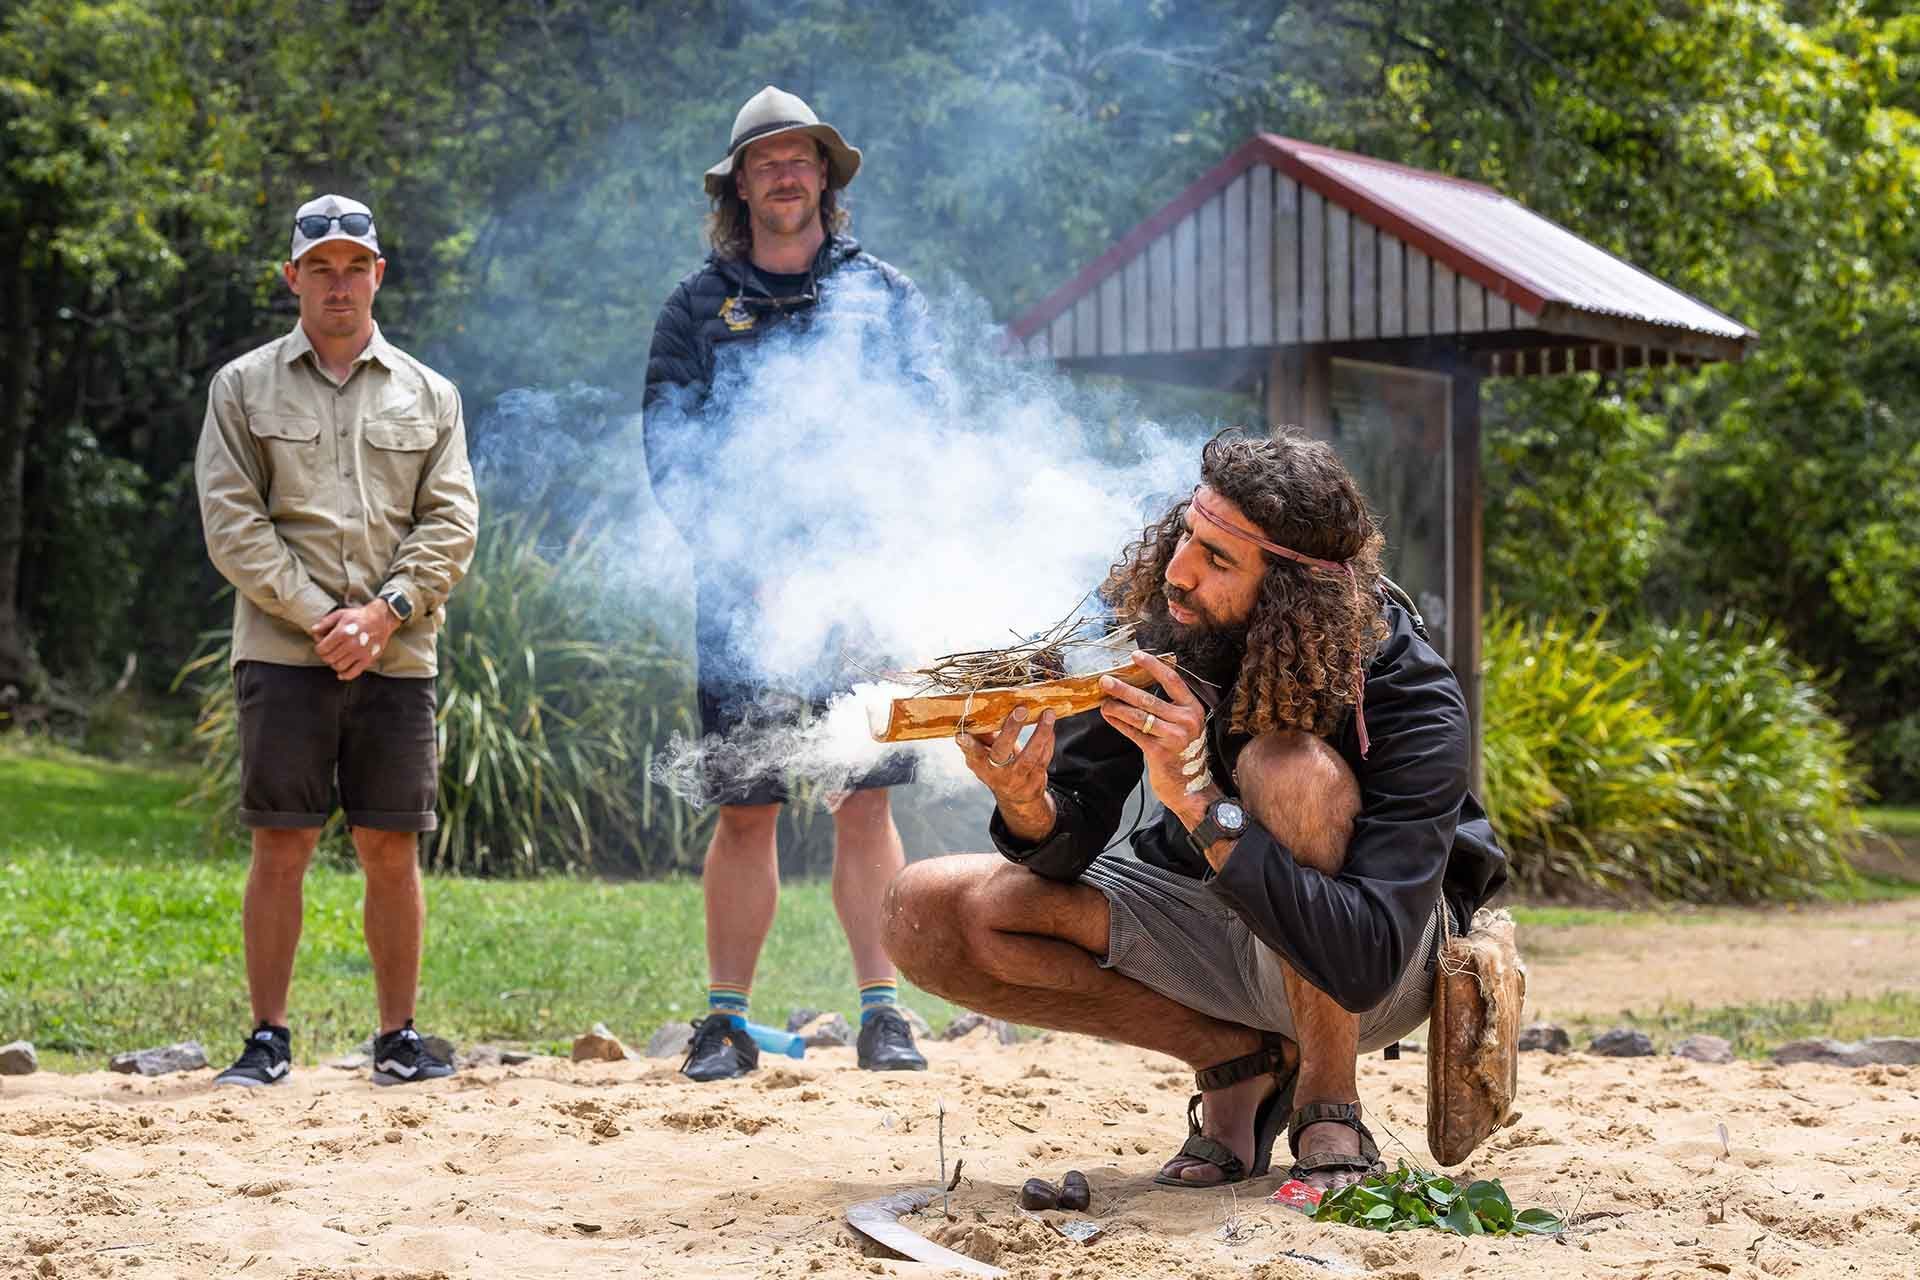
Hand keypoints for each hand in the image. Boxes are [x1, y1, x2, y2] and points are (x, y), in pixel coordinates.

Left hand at [311, 601, 397, 680]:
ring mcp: (360, 653)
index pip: (322, 649)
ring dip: (334, 664)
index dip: (318, 649)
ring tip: (336, 658)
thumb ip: (325, 622)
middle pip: (329, 659)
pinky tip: (341, 673)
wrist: (381, 619)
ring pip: (339, 667)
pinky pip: (353, 673)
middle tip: (328, 652)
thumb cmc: (359, 616)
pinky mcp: (368, 659)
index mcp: (342, 632)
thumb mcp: (340, 614)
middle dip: (325, 656)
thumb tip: (314, 632)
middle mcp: (350, 644)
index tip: (321, 647)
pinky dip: (345, 675)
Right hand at [956, 706, 1058, 841]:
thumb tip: (972, 715)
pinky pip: (1044, 759)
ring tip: (1047, 714)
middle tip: (1020, 710)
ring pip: (1030, 756)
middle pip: (1002, 752)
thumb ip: (979, 738)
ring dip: (1040, 733)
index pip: (974, 754)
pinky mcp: (1036, 779)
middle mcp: (998, 774)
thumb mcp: (983, 757)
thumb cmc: (997, 768)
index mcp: (982, 765)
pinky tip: (1050, 725)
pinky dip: (1048, 741)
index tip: (962, 735)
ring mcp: (1018, 778)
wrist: (1017, 798)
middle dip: (1011, 730)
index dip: (969, 745)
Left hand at [1100, 651, 1218, 825]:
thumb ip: (1168, 707)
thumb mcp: (1185, 726)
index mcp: (1193, 708)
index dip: (1153, 666)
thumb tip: (1136, 686)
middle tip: (1105, 680)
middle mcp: (1186, 720)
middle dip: (1124, 688)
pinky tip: (1109, 717)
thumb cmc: (1183, 752)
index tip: (1135, 655)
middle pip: (1149, 699)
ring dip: (1117, 707)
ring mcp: (1174, 737)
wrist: (1191, 787)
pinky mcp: (1159, 752)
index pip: (1172, 680)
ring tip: (1103, 701)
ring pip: (1139, 716)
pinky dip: (1119, 724)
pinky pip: (1134, 733)